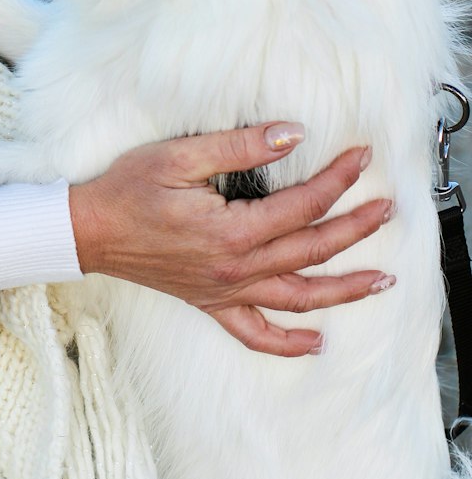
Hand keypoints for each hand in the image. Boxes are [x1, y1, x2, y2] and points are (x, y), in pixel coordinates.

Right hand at [67, 123, 392, 356]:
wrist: (89, 230)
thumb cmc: (128, 188)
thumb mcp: (180, 155)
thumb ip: (240, 146)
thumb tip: (292, 135)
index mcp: (232, 231)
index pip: (303, 205)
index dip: (337, 180)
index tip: (362, 158)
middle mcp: (236, 269)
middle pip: (312, 251)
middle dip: (357, 228)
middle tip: (389, 209)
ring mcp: (226, 292)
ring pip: (300, 298)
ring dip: (346, 290)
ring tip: (384, 280)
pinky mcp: (211, 304)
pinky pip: (257, 334)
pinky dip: (290, 344)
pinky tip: (318, 343)